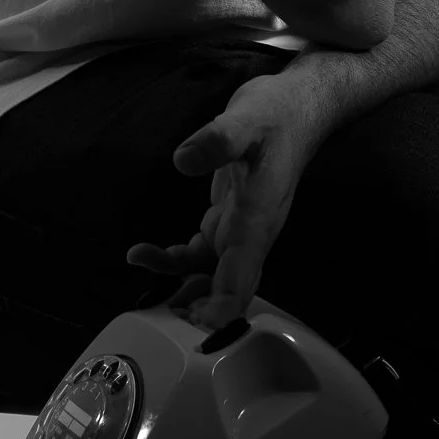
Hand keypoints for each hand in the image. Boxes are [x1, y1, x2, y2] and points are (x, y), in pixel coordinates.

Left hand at [125, 61, 335, 328]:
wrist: (296, 108)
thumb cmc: (276, 115)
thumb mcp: (246, 120)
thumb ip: (218, 140)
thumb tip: (184, 159)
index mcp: (257, 221)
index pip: (242, 278)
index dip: (222, 310)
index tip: (198, 330)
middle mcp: (250, 234)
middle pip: (226, 290)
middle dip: (197, 313)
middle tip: (162, 325)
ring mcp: (238, 229)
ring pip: (208, 276)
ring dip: (178, 287)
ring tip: (143, 282)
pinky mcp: (226, 219)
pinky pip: (198, 254)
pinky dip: (172, 261)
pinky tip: (145, 254)